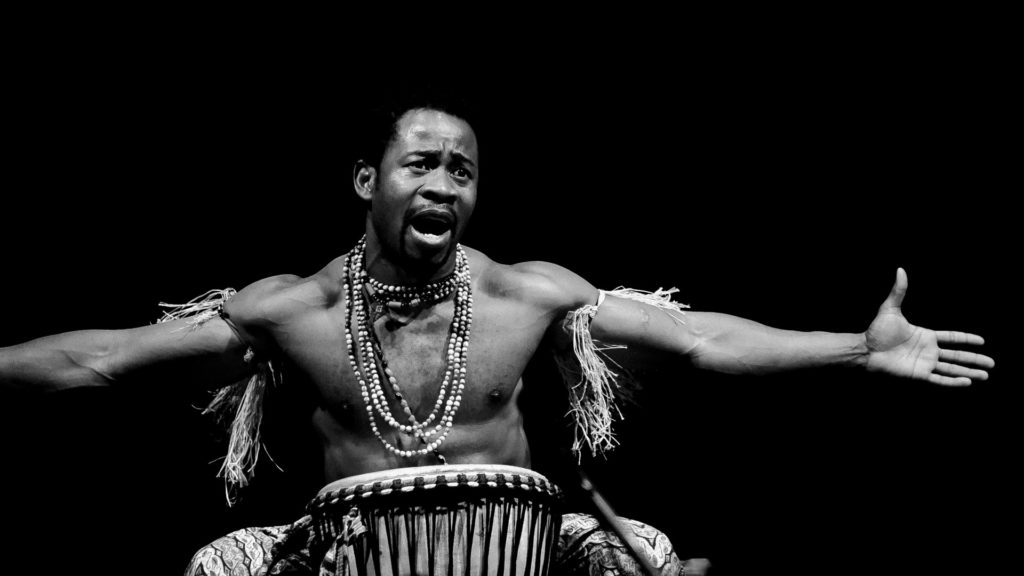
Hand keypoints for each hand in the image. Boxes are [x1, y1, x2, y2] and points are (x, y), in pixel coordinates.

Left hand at [865, 268, 993, 384]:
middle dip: (975, 359)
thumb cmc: (877, 331)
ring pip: (952, 369)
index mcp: (925, 336)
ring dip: (970, 372)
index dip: (966, 339)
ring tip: (986, 375)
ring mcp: (925, 363)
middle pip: (957, 356)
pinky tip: (967, 382)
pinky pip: (940, 379)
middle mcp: (928, 350)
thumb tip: (900, 270)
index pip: (951, 338)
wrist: (866, 349)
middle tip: (992, 364)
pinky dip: (954, 382)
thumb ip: (899, 291)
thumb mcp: (890, 309)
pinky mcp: (919, 374)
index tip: (982, 341)